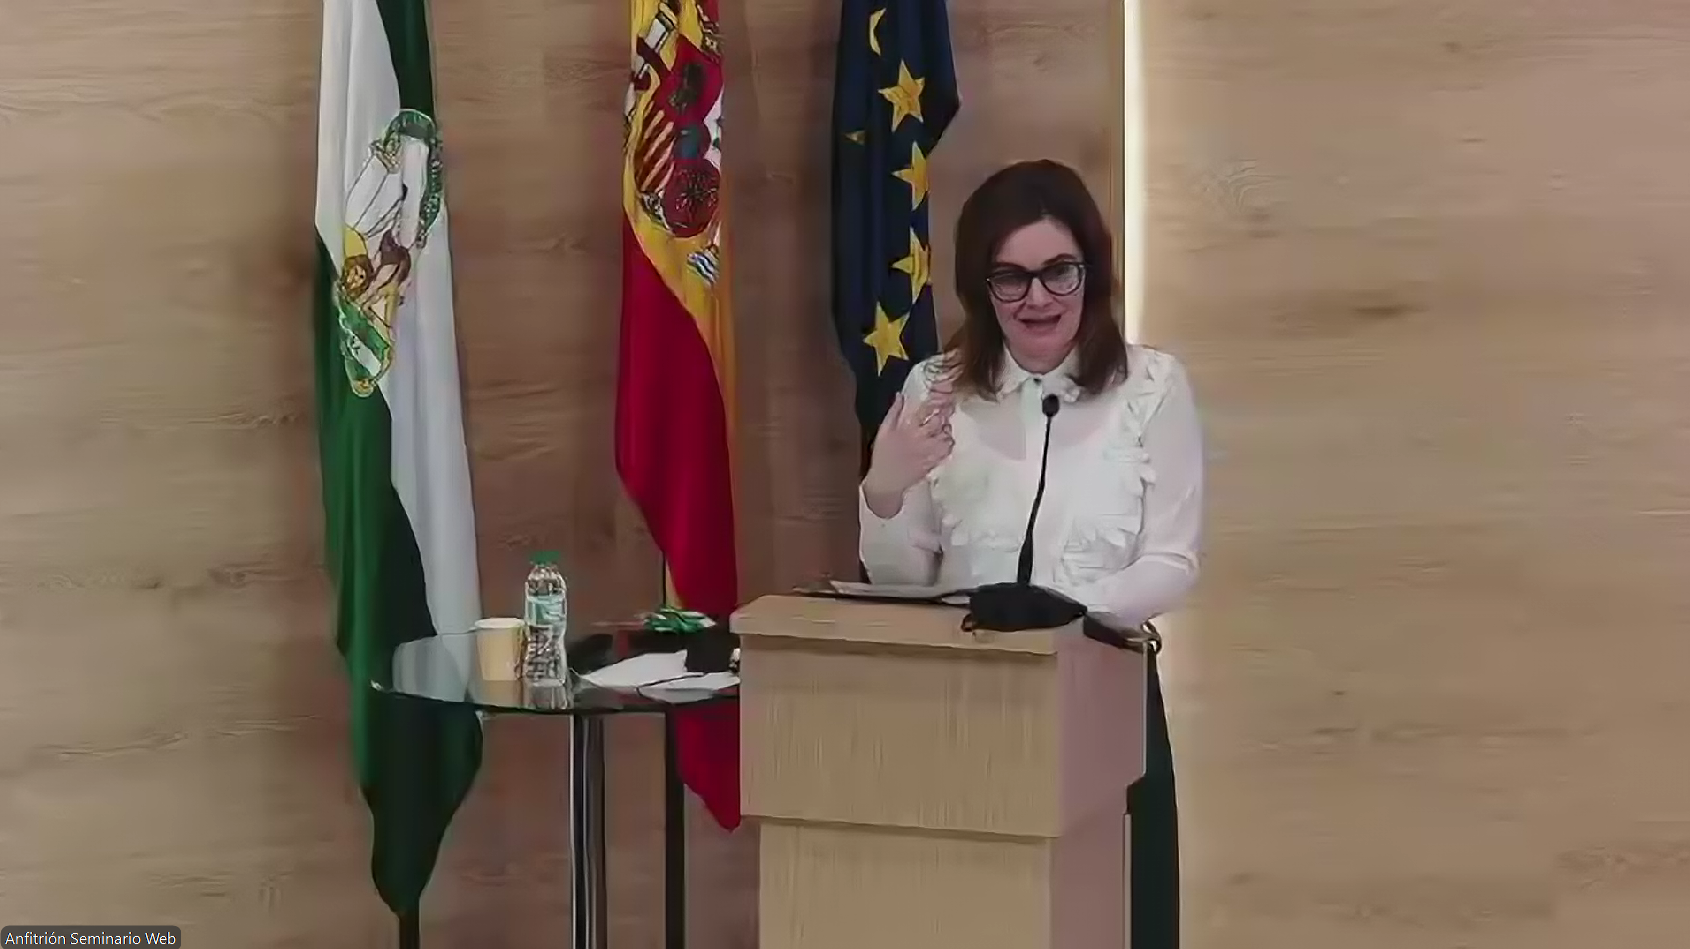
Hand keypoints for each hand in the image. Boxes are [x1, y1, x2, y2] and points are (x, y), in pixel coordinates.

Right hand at [863, 386, 955, 515]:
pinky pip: (947, 451)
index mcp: (907, 427)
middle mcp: (920, 438)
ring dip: (946, 431)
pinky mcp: (934, 462)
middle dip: (943, 416)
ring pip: (946, 435)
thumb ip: (893, 412)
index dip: (934, 403)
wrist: (886, 482)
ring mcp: (928, 451)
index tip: (938, 400)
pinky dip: (948, 445)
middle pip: (939, 421)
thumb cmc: (883, 456)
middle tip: (943, 414)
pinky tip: (944, 443)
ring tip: (943, 429)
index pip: (925, 410)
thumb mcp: (883, 431)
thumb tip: (900, 395)